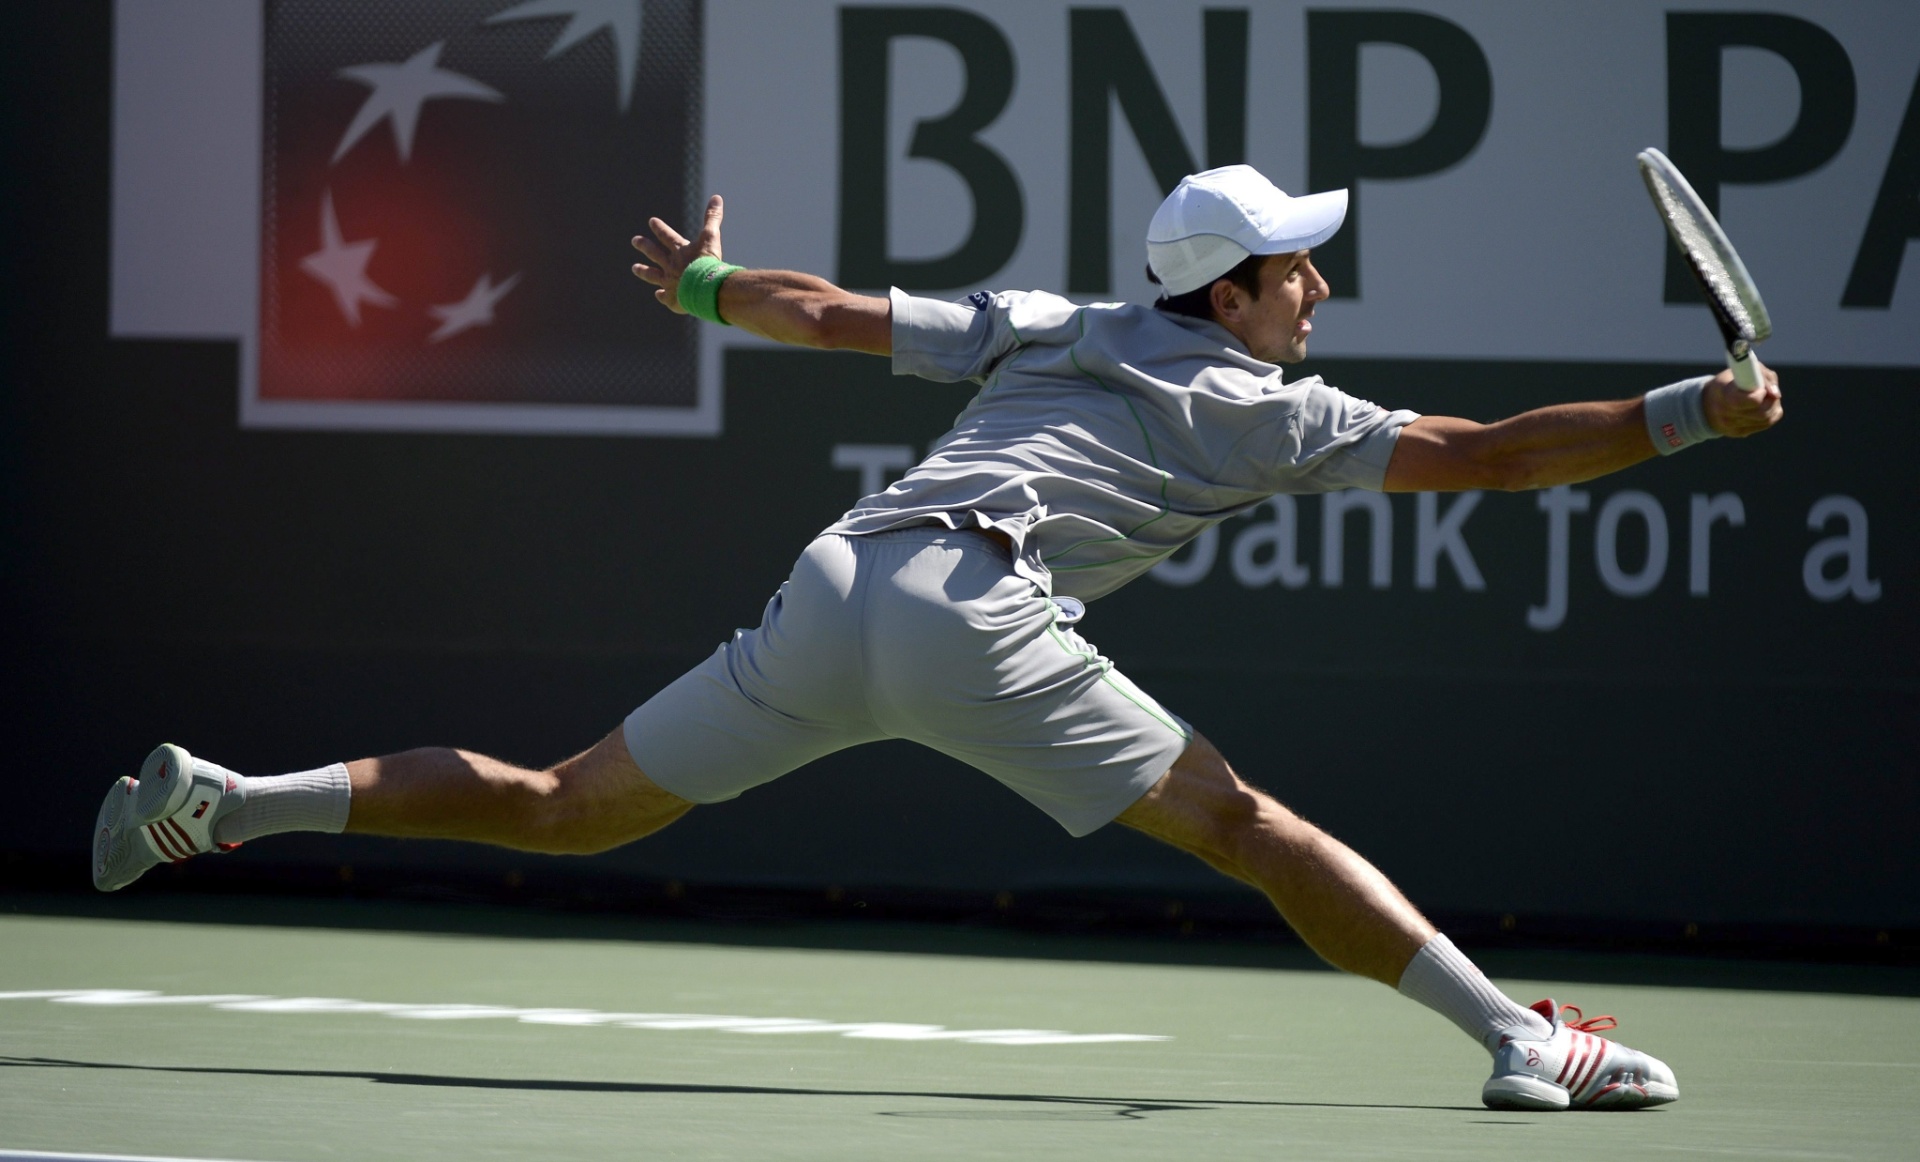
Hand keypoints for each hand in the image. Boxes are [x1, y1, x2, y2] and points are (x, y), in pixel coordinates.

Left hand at [630, 195, 725, 313]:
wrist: (705, 287)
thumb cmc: (708, 261)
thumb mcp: (711, 237)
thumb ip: (712, 218)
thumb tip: (716, 197)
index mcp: (679, 250)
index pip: (666, 236)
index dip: (659, 228)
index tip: (651, 221)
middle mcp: (670, 265)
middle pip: (654, 253)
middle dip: (644, 246)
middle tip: (634, 240)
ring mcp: (669, 282)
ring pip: (652, 275)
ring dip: (643, 270)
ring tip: (634, 268)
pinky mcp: (672, 299)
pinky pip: (664, 297)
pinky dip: (661, 295)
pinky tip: (658, 294)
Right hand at [1703, 358, 1782, 437]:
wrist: (1708, 402)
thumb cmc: (1731, 381)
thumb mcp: (1744, 370)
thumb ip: (1763, 377)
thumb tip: (1776, 395)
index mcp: (1724, 394)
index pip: (1750, 400)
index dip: (1762, 394)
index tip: (1761, 388)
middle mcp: (1725, 413)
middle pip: (1761, 412)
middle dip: (1771, 401)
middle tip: (1768, 392)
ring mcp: (1731, 426)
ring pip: (1766, 419)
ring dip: (1773, 407)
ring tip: (1767, 398)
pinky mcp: (1738, 433)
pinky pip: (1765, 424)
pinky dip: (1771, 414)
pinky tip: (1765, 407)